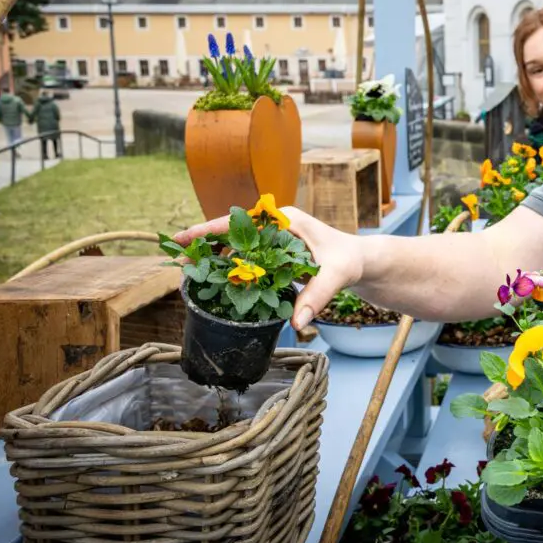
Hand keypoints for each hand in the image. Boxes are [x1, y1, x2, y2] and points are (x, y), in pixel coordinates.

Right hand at [172, 206, 364, 329]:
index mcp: (284, 220)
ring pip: (236, 246)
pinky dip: (232, 268)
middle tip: (180, 263)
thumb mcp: (335, 276)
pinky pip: (247, 258)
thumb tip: (297, 323)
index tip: (181, 236)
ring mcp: (273, 238)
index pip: (239, 221)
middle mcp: (275, 225)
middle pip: (231, 233)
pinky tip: (217, 283)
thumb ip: (316, 297)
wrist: (361, 261)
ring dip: (216, 259)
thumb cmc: (349, 261)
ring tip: (192, 275)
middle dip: (205, 246)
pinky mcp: (274, 252)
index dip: (207, 229)